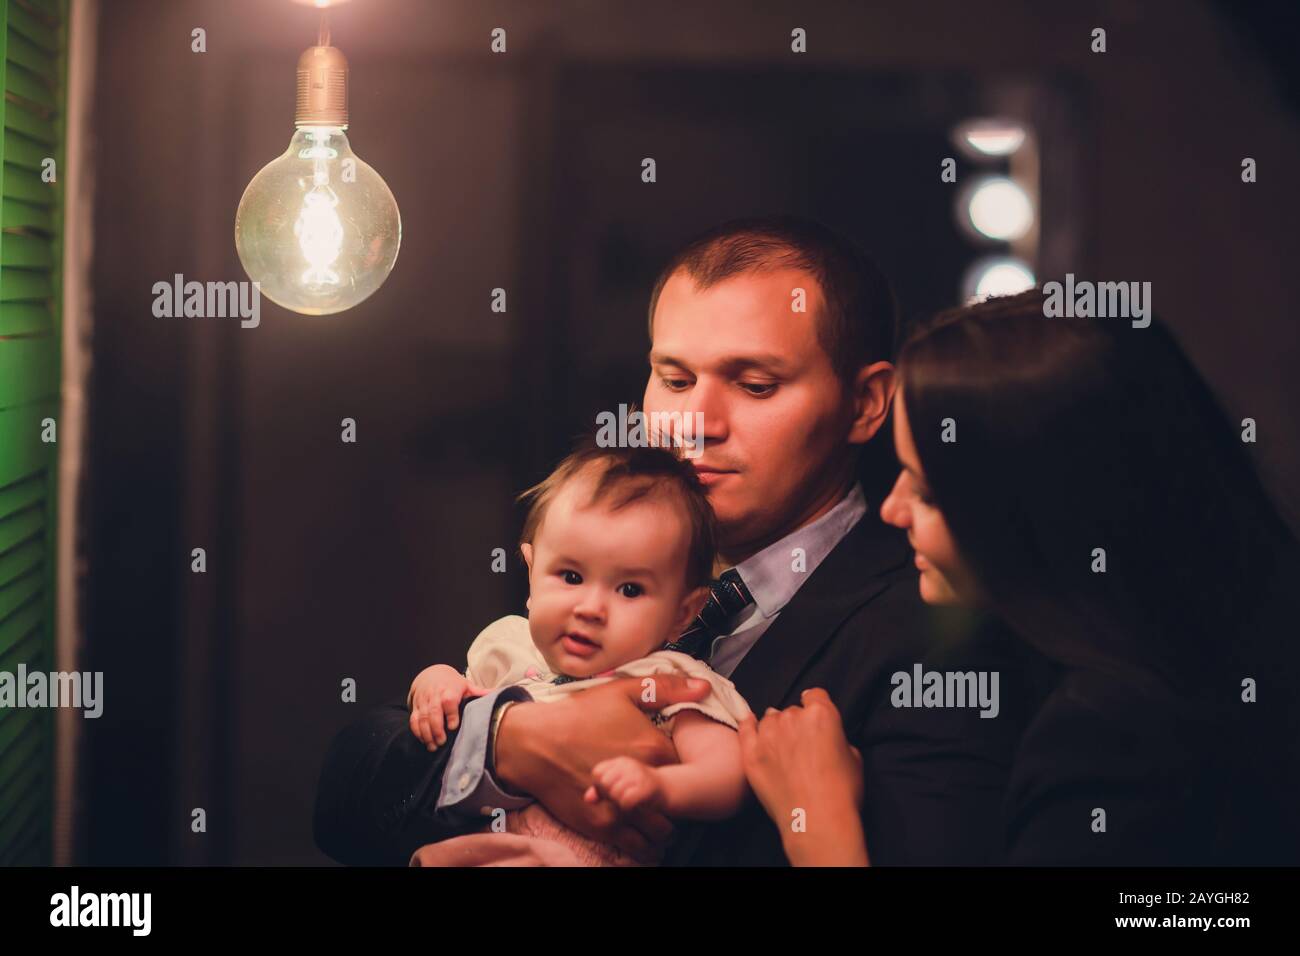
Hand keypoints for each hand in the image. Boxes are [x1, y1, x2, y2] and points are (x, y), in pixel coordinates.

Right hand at [407, 664, 490, 750]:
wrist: (431, 675)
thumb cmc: (452, 684)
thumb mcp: (466, 685)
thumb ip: (480, 693)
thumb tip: (498, 695)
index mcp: (449, 690)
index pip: (448, 701)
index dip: (450, 714)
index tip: (453, 727)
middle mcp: (434, 695)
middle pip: (433, 712)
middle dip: (437, 728)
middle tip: (442, 742)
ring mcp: (424, 702)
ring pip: (422, 718)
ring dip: (427, 733)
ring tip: (433, 746)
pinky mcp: (415, 707)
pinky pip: (413, 720)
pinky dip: (417, 732)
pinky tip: (424, 741)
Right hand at [493, 674, 709, 862]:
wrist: (532, 743)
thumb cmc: (578, 714)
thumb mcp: (622, 691)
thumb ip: (666, 688)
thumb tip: (705, 687)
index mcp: (654, 749)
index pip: (690, 768)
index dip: (685, 768)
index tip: (673, 765)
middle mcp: (642, 783)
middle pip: (680, 803)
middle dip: (676, 798)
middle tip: (665, 789)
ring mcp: (623, 808)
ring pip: (663, 829)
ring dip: (663, 821)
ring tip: (653, 809)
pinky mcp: (603, 826)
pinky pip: (639, 846)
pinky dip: (645, 841)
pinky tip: (641, 829)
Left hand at [586, 756, 664, 813]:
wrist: (671, 789)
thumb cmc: (642, 789)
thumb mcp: (621, 786)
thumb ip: (602, 791)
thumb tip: (588, 799)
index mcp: (621, 762)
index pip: (597, 773)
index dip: (600, 785)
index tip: (612, 791)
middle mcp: (629, 765)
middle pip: (604, 783)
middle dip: (609, 795)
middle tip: (623, 797)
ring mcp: (639, 775)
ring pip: (614, 793)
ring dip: (620, 802)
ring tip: (631, 800)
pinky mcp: (647, 788)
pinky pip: (626, 802)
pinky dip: (628, 807)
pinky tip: (636, 805)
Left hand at [738, 688, 868, 865]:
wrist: (817, 820)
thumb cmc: (841, 792)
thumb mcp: (854, 756)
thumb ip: (837, 737)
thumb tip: (827, 738)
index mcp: (821, 713)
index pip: (815, 695)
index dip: (816, 705)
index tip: (815, 716)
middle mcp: (792, 718)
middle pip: (792, 710)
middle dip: (798, 724)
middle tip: (803, 747)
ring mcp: (768, 734)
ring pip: (770, 719)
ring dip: (776, 729)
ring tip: (783, 749)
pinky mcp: (751, 753)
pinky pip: (745, 729)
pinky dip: (749, 726)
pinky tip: (750, 725)